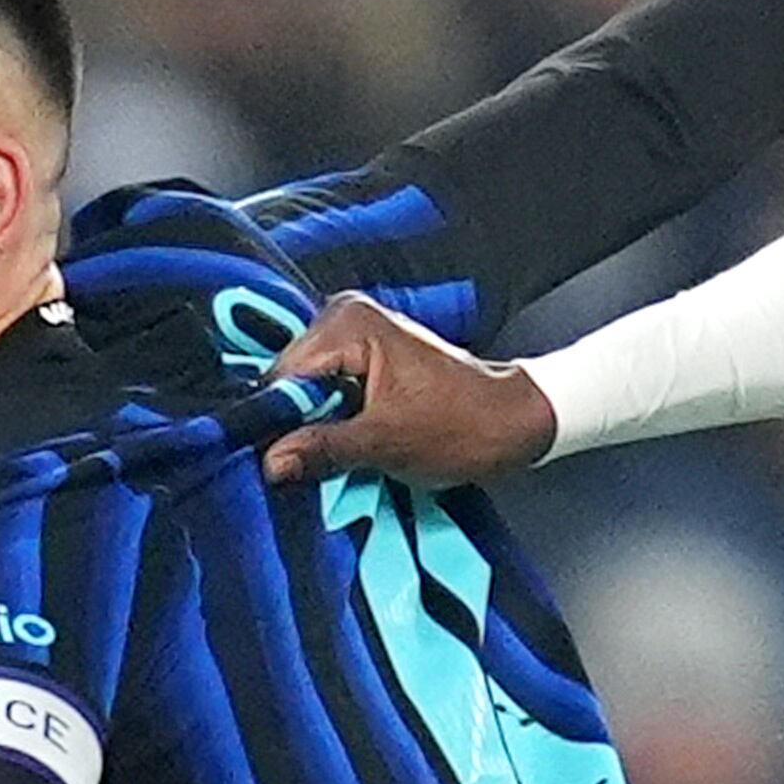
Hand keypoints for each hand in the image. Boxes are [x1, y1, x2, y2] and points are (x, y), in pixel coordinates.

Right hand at [259, 294, 556, 489]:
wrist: (511, 424)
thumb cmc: (463, 425)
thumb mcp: (386, 443)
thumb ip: (324, 448)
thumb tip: (271, 462)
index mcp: (350, 323)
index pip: (284, 375)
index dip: (276, 421)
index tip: (271, 461)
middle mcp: (347, 316)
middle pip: (290, 380)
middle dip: (293, 424)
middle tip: (298, 467)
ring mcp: (355, 336)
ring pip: (305, 390)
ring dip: (310, 427)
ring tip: (324, 458)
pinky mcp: (363, 358)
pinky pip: (325, 392)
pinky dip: (327, 421)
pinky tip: (336, 446)